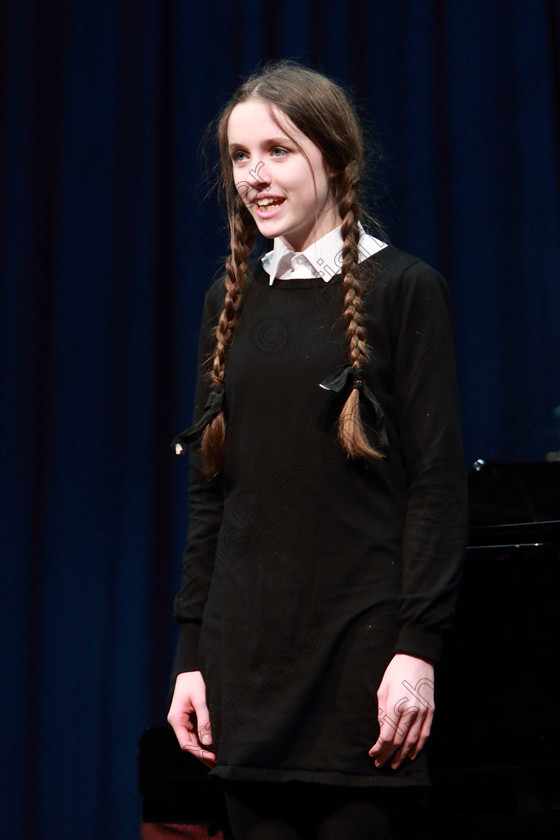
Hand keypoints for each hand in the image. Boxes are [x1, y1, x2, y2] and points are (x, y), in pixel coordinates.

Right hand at [167, 671, 215, 767]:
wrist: (192, 665)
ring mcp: (185, 719)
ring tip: (220, 757)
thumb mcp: (201, 699)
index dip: (199, 754)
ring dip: (206, 748)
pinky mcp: (191, 715)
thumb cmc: (195, 679)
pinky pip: (198, 730)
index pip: (186, 744)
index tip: (213, 759)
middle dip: (203, 754)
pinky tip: (216, 744)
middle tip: (219, 763)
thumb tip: (208, 743)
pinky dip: (206, 738)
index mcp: (176, 719)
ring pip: (195, 738)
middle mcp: (179, 721)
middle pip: (190, 744)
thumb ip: (204, 720)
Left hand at [368, 653, 433, 769]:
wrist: (417, 658)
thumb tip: (382, 730)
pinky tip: (412, 754)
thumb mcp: (382, 689)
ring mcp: (423, 712)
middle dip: (388, 755)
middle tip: (380, 763)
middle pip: (399, 741)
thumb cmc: (396, 671)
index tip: (372, 754)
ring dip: (403, 756)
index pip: (387, 736)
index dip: (379, 748)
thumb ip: (382, 712)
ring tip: (394, 764)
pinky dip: (419, 747)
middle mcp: (411, 711)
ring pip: (413, 741)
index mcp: (395, 705)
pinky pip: (425, 734)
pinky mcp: (431, 711)